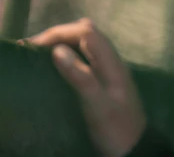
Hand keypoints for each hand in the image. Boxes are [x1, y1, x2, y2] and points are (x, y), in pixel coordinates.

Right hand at [27, 18, 146, 156]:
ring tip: (43, 53)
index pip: (87, 31)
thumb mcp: (98, 106)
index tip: (37, 44)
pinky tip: (59, 65)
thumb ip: (82, 77)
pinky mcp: (105, 80)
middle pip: (87, 33)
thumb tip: (58, 50)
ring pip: (87, 43)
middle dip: (61, 34)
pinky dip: (70, 53)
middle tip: (36, 47)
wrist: (135, 148)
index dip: (61, 32)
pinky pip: (87, 56)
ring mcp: (110, 69)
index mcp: (112, 62)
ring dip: (65, 42)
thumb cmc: (117, 128)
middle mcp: (112, 60)